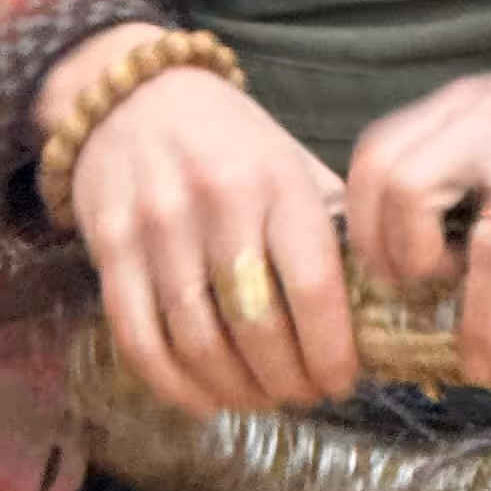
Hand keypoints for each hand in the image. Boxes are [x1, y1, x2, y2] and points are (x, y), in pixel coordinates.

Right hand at [37, 23, 356, 420]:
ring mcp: (155, 225)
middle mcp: (215, 202)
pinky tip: (205, 398)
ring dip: (237, 390)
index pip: (313, 286)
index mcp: (275, 181)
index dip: (331, 352)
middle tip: (303, 394)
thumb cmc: (228, 139)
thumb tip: (381, 310)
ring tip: (260, 398)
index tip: (341, 380)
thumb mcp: (291, 162)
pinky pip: (139, 338)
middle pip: (256, 326)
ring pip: (198, 341)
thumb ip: (332, 227)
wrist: (130, 91)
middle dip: (288, 380)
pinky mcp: (109, 247)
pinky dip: (175, 385)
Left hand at [345, 29, 490, 385]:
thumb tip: (416, 235)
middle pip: (405, 192)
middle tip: (431, 302)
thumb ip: (462, 154)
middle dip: (408, 262)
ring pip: (487, 244)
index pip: (374, 158)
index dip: (366, 225)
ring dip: (480, 317)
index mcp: (461, 107)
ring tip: (484, 362)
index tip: (387, 274)